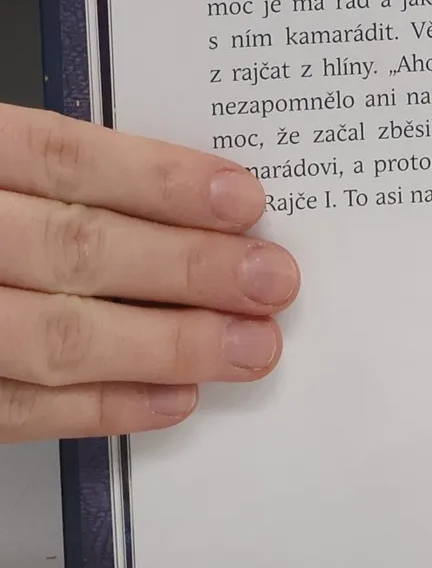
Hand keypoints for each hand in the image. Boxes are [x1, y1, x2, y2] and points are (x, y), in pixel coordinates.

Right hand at [0, 105, 297, 442]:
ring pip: (51, 336)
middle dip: (186, 269)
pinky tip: (174, 397)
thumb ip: (59, 179)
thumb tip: (196, 206)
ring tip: (249, 346)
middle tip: (271, 281)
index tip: (243, 201)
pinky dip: (102, 407)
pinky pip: (15, 409)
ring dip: (166, 345)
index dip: (157, 180)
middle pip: (70, 248)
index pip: (59, 158)